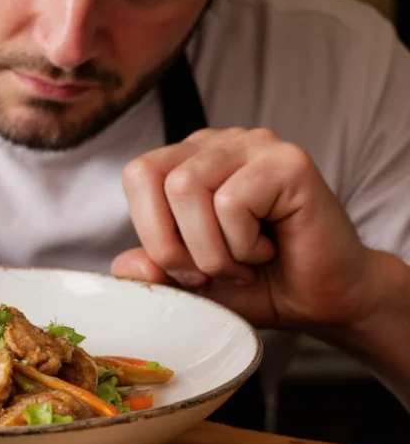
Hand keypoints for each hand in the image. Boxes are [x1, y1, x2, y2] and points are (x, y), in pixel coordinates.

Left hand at [111, 128, 378, 329]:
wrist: (319, 300)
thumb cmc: (253, 284)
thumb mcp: (184, 283)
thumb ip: (150, 270)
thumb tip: (125, 265)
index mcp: (187, 161)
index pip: (137, 174)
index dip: (150, 228)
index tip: (185, 267)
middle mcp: (218, 144)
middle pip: (157, 179)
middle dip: (175, 245)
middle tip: (213, 270)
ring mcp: (255, 145)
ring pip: (187, 188)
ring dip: (212, 248)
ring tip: (243, 261)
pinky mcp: (288, 161)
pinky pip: (232, 201)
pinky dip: (244, 244)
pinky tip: (269, 248)